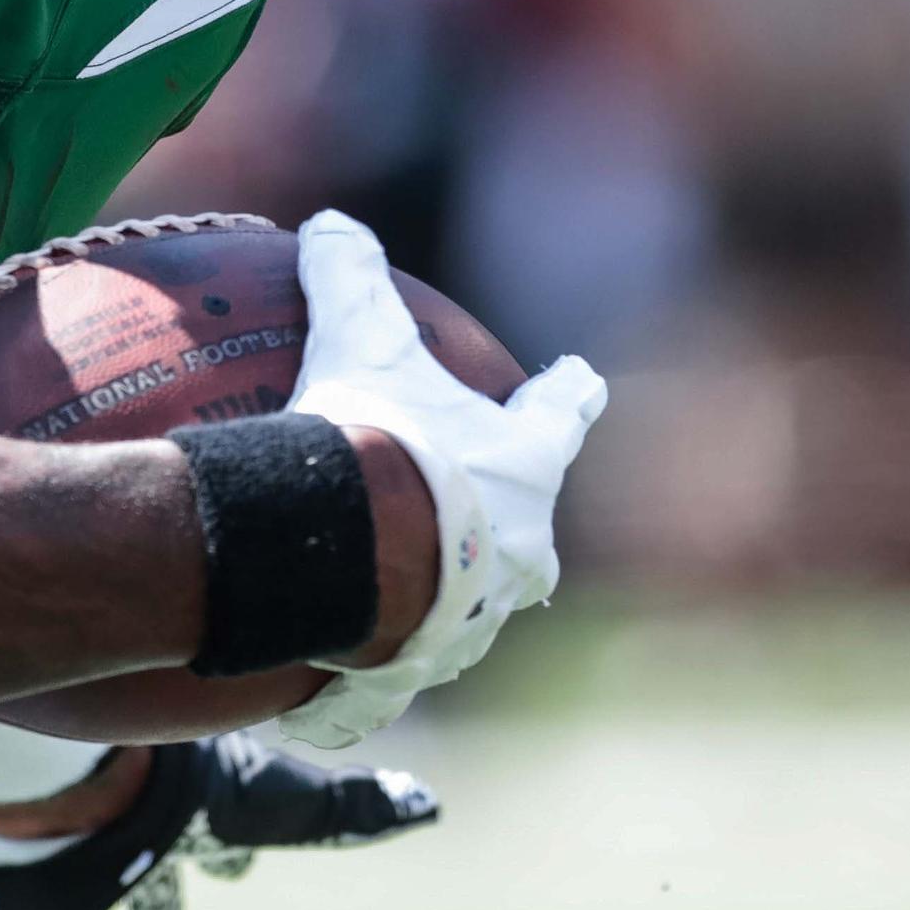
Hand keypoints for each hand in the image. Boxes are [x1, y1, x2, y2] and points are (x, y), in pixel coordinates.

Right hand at [273, 212, 604, 747]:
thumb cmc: (378, 444)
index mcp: (524, 470)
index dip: (571, 394)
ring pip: (466, 610)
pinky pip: (389, 675)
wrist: (350, 558)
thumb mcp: (360, 342)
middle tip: (479, 518)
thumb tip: (332, 222)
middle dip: (514, 530)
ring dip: (438, 602)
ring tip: (390, 598)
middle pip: (532, 538)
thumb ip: (350, 279)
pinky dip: (361, 673)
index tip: (585, 377)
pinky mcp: (417, 671)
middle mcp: (518, 553)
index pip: (560, 417)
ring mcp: (474, 621)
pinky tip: (324, 688)